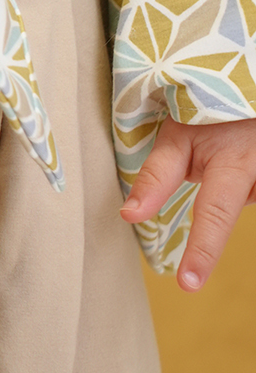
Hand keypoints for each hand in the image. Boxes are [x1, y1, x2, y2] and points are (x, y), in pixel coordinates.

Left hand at [121, 115, 255, 289]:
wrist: (246, 88)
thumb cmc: (206, 109)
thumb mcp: (178, 134)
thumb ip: (157, 176)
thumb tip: (130, 215)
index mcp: (233, 165)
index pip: (214, 217)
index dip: (202, 252)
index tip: (188, 285)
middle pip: (229, 209)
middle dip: (213, 208)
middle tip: (203, 212)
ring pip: (242, 199)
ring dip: (230, 182)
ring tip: (227, 147)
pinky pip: (249, 191)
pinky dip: (239, 180)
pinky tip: (238, 156)